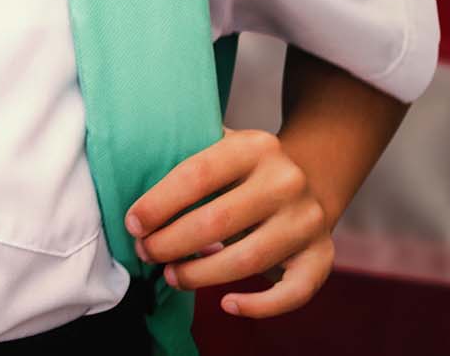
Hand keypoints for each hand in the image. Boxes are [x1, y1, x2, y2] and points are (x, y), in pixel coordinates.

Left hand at [129, 129, 333, 316]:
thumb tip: (127, 177)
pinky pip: (295, 292)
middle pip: (219, 221)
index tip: (133, 224)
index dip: (159, 203)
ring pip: (250, 259)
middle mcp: (286, 181)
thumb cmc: (243, 167)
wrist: (310, 175)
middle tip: (146, 253)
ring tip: (172, 276)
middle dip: (172, 243)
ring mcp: (308, 220)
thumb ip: (184, 153)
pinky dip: (260, 306)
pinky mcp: (323, 254)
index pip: (196, 174)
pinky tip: (227, 304)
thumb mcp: (219, 144)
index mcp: (253, 146)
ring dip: (202, 274)